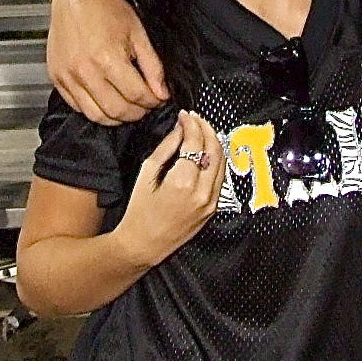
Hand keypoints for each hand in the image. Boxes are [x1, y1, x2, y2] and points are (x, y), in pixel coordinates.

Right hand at [47, 0, 169, 125]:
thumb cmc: (108, 10)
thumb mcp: (140, 35)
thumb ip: (153, 68)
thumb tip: (162, 94)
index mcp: (107, 58)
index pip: (136, 96)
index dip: (152, 102)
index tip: (158, 99)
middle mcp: (84, 70)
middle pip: (117, 110)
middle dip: (137, 112)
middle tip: (145, 105)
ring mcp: (67, 76)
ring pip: (96, 115)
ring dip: (117, 117)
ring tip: (128, 106)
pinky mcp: (57, 77)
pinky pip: (77, 107)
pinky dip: (95, 110)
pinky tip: (107, 101)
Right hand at [116, 111, 225, 266]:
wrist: (143, 245)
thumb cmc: (139, 212)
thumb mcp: (146, 174)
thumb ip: (166, 148)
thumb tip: (180, 129)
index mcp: (183, 182)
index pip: (196, 143)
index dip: (192, 124)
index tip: (185, 115)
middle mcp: (202, 192)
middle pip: (215, 150)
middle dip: (207, 129)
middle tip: (197, 119)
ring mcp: (211, 202)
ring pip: (222, 163)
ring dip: (214, 143)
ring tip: (202, 131)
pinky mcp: (213, 208)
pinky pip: (220, 178)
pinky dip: (215, 161)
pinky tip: (206, 152)